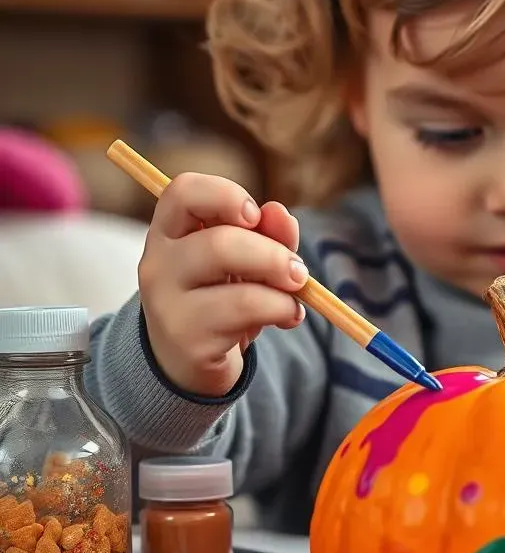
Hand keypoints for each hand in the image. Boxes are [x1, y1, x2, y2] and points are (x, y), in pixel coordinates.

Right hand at [138, 172, 308, 397]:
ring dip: (281, 284)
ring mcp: (167, 302)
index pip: (183, 191)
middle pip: (219, 241)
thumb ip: (267, 233)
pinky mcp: (186, 337)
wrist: (191, 361)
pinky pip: (245, 310)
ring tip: (296, 297)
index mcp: (170, 231)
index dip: (225, 195)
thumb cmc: (222, 296)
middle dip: (273, 254)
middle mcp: (159, 262)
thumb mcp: (247, 260)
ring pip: (232, 277)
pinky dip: (281, 309)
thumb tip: (280, 213)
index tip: (255, 215)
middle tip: (298, 271)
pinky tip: (288, 316)